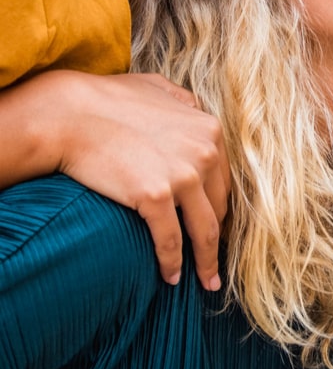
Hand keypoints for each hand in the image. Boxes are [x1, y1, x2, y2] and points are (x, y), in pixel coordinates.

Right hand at [13, 70, 229, 289]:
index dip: (219, 206)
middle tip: (213, 260)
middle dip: (217, 236)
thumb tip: (194, 107)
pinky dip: (172, 263)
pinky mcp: (156, 196)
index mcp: (209, 130)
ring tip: (205, 281)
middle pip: (218, 207)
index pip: (224, 179)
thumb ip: (183, 100)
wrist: (71, 115)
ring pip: (204, 231)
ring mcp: (183, 174)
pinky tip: (170, 277)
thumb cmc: (108, 100)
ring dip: (206, 262)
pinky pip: (171, 241)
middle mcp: (205, 151)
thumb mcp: (158, 87)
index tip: (215, 226)